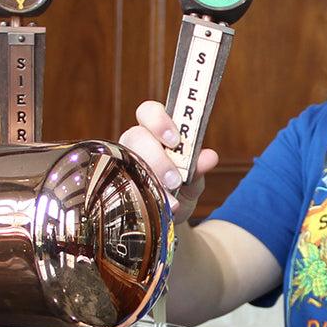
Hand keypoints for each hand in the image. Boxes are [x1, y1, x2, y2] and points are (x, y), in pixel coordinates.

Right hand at [119, 101, 219, 223]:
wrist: (171, 214)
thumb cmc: (182, 187)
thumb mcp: (194, 178)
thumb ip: (199, 167)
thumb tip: (209, 157)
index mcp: (155, 131)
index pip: (149, 112)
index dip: (159, 121)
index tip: (175, 140)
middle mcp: (135, 143)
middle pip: (136, 136)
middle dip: (157, 157)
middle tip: (175, 179)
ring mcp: (123, 162)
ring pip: (127, 161)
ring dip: (150, 179)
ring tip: (171, 198)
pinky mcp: (117, 184)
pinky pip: (122, 186)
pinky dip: (144, 197)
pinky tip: (162, 207)